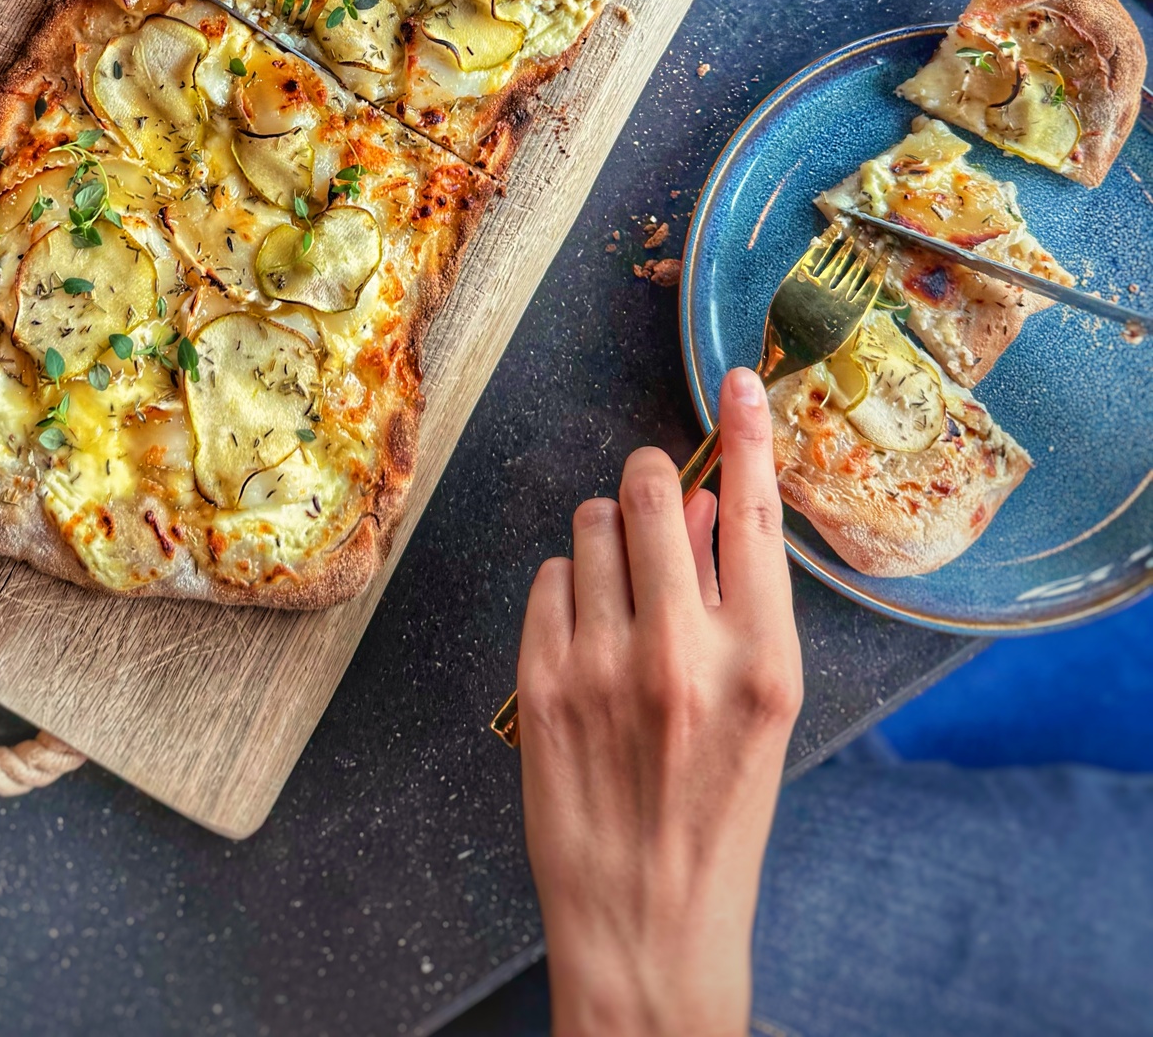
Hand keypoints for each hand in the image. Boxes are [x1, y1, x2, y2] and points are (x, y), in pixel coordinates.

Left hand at [516, 370, 803, 1036]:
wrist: (646, 923)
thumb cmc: (714, 815)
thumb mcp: (760, 712)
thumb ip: (736, 602)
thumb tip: (706, 504)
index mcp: (763, 662)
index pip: (758, 514)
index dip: (749, 435)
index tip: (739, 381)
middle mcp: (685, 653)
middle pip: (651, 493)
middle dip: (648, 483)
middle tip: (651, 503)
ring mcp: (604, 664)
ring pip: (588, 524)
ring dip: (604, 538)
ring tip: (622, 601)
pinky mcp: (541, 681)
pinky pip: (548, 576)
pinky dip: (566, 590)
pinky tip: (586, 641)